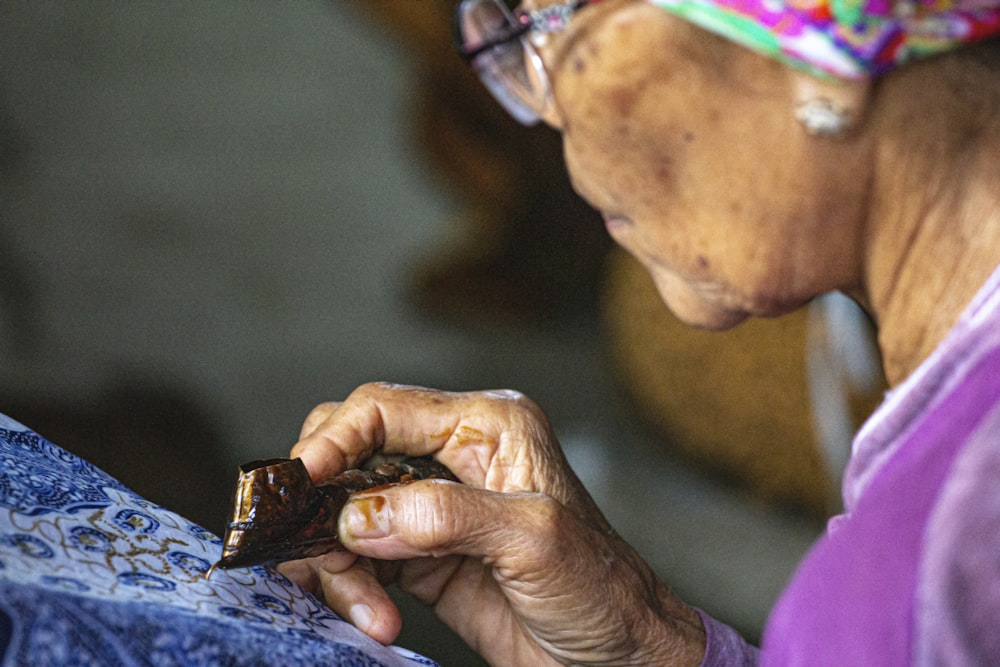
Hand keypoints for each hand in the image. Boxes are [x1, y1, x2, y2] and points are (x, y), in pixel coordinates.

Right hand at [281, 382, 704, 665]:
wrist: (616, 652)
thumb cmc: (599, 585)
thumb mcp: (533, 540)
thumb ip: (446, 517)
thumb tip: (361, 515)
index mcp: (488, 427)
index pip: (387, 409)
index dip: (335, 439)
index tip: (302, 483)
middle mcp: (455, 455)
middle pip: (353, 450)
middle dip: (323, 499)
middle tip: (313, 546)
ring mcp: (433, 505)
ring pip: (346, 509)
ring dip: (337, 559)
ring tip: (363, 608)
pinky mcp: (420, 553)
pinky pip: (360, 557)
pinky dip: (352, 588)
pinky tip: (377, 619)